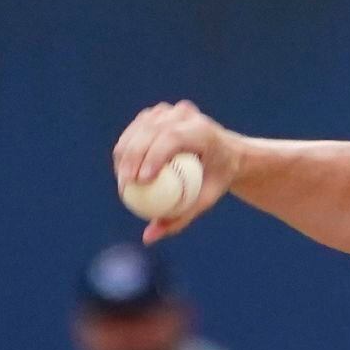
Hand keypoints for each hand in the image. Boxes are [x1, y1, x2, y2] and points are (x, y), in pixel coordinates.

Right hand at [112, 100, 242, 242]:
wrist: (227, 153)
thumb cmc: (217, 179)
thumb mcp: (206, 200)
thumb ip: (180, 218)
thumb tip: (148, 238)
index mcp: (202, 130)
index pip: (173, 137)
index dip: (153, 156)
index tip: (141, 181)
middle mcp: (185, 114)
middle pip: (150, 131)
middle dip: (131, 158)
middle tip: (125, 186)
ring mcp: (169, 111)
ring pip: (137, 130)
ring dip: (124, 155)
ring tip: (122, 182)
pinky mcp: (156, 114)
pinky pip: (134, 131)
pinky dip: (126, 150)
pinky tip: (122, 171)